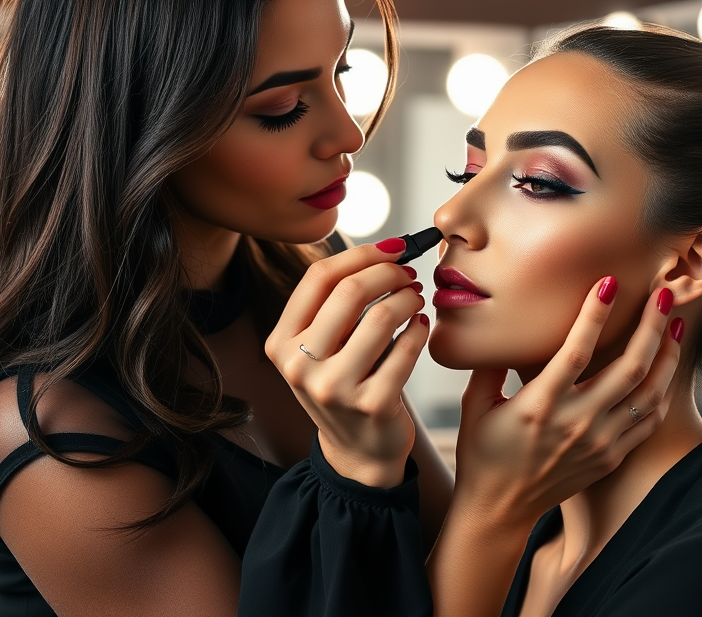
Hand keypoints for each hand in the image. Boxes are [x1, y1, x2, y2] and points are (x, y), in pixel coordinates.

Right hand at [265, 238, 429, 487]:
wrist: (358, 452)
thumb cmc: (343, 385)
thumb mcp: (318, 348)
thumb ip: (332, 304)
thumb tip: (378, 251)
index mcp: (280, 343)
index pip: (318, 277)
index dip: (361, 254)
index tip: (391, 248)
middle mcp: (299, 366)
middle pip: (349, 291)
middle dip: (388, 272)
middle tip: (408, 274)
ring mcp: (335, 388)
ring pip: (381, 317)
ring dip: (408, 298)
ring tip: (415, 299)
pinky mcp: (372, 405)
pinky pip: (406, 349)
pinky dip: (419, 330)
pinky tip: (420, 328)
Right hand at [452, 277, 681, 525]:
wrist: (500, 508)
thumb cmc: (483, 452)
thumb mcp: (474, 406)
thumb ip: (488, 365)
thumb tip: (499, 326)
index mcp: (539, 405)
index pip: (576, 352)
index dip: (595, 315)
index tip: (608, 282)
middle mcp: (576, 423)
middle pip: (629, 367)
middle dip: (650, 324)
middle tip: (663, 292)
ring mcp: (599, 443)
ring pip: (649, 393)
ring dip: (666, 354)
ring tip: (673, 323)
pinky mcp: (611, 457)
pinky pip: (648, 420)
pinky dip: (662, 390)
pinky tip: (663, 367)